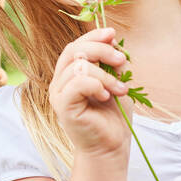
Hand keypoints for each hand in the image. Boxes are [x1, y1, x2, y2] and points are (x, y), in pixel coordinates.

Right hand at [49, 27, 131, 158]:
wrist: (111, 147)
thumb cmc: (113, 116)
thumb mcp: (117, 81)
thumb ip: (112, 61)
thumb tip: (112, 38)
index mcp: (69, 74)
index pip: (75, 45)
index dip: (93, 36)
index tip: (112, 34)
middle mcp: (59, 82)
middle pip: (74, 50)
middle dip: (102, 50)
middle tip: (122, 61)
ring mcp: (58, 94)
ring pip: (79, 66)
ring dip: (106, 75)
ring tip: (120, 90)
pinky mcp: (62, 106)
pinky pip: (78, 82)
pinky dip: (97, 85)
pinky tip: (107, 97)